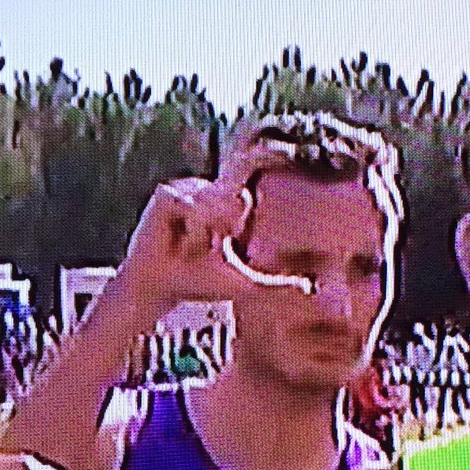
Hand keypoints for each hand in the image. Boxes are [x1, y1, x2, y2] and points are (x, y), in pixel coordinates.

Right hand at [118, 139, 294, 313]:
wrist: (161, 289)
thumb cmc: (197, 283)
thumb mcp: (243, 281)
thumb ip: (275, 284)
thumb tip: (308, 289)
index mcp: (227, 209)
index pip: (248, 192)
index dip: (256, 187)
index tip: (266, 180)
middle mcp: (208, 195)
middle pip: (237, 196)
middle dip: (230, 226)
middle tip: (214, 247)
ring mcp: (187, 191)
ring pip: (216, 201)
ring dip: (210, 231)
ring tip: (196, 248)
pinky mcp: (167, 194)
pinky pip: (192, 203)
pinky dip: (193, 226)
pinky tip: (182, 242)